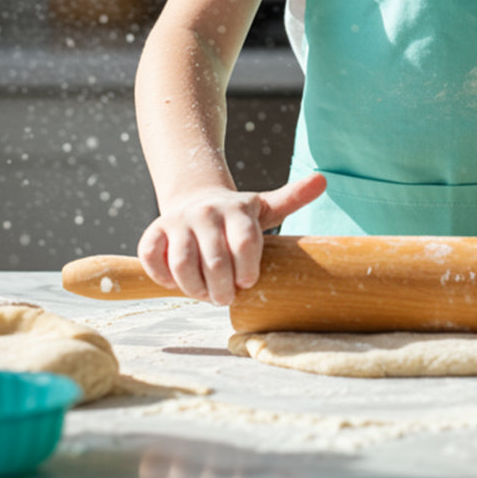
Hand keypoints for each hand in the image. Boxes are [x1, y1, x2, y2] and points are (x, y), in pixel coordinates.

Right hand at [137, 173, 325, 306]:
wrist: (196, 200)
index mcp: (237, 209)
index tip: (249, 282)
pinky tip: (177, 284)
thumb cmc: (237, 216)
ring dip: (194, 288)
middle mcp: (206, 212)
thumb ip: (292, 198)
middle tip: (226, 297)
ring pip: (182, 264)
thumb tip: (323, 180)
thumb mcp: (265, 207)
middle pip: (215, 260)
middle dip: (222, 287)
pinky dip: (163, 277)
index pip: (245, 242)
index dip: (247, 268)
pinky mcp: (154, 232)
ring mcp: (178, 221)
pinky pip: (152, 259)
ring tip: (205, 294)